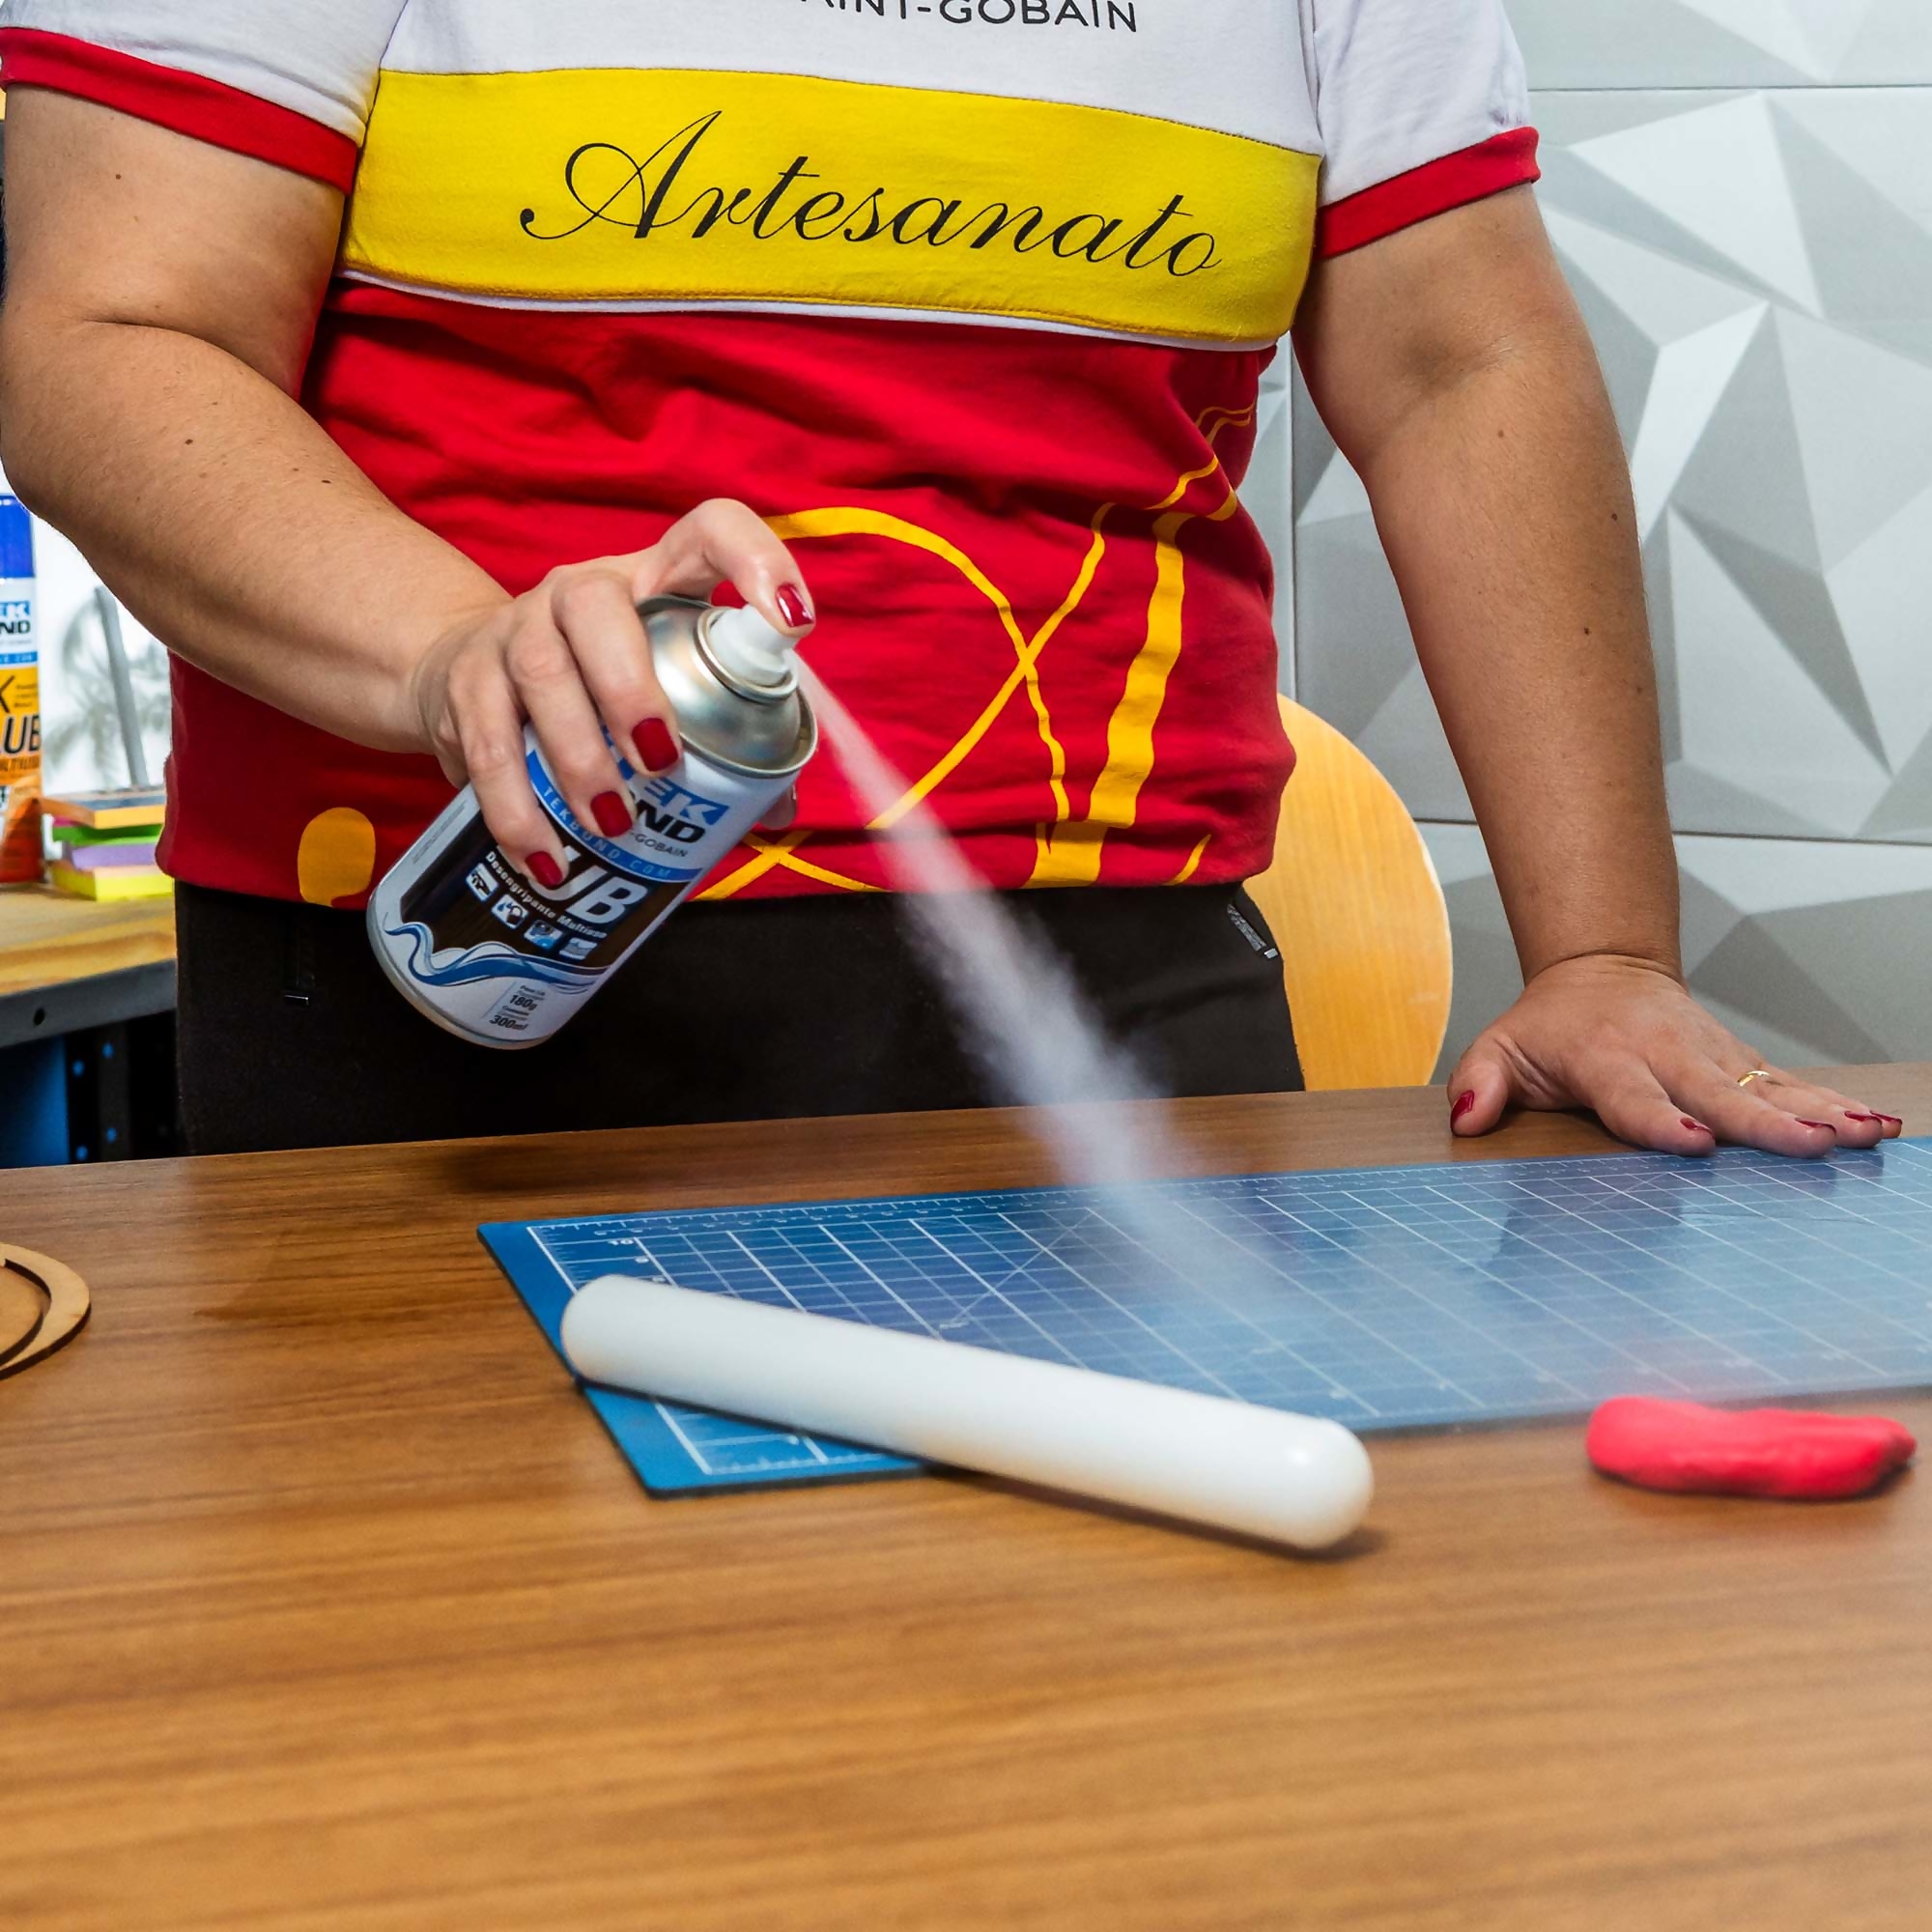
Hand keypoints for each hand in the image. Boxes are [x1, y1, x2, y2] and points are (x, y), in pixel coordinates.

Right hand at [407, 499, 812, 880]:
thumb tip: (774, 807)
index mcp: (654, 579)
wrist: (461, 677)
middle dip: (630, 688)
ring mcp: (515, 630)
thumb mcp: (665, 687)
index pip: (709, 532)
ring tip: (611, 824)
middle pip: (596, 608)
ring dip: (578, 757)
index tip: (792, 623)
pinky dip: (517, 810)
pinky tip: (545, 858)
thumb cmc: (598, 687)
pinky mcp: (465, 683)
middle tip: (660, 762)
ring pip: (539, 676)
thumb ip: (726, 736)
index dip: (755, 562)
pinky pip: (488, 746)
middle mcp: (578, 591)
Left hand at [1447, 954, 1904, 1157]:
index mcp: (1606, 1060)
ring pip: (1769, 1088)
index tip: (1694, 1141)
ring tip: (1862, 1135)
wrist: (1600, 970)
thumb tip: (1466, 1121)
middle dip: (1762, 1123)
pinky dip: (1834, 1103)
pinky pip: (1792, 1086)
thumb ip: (1479, 1085)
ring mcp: (1711, 1058)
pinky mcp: (1742, 1063)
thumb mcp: (1499, 1048)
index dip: (1661, 1120)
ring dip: (1817, 1112)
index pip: (1634, 1097)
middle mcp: (1667, 1056)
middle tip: (1808, 1145)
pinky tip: (1877, 1125)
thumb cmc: (1550, 1026)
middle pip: (1718, 1095)